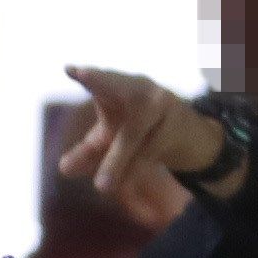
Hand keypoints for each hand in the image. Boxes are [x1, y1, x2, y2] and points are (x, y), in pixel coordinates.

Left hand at [57, 69, 237, 208]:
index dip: (89, 78)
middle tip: (81, 74)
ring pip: (132, 132)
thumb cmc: (142, 133)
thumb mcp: (111, 141)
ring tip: (101, 188)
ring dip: (115, 161)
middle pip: (118, 85)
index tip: (69, 69)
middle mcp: (140, 88)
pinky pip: (150, 151)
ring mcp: (161, 104)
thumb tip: (63, 169)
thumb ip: (85, 153)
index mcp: (119, 87)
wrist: (193, 137)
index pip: (102, 81)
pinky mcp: (175, 127)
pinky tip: (125, 186)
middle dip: (99, 79)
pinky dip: (134, 169)